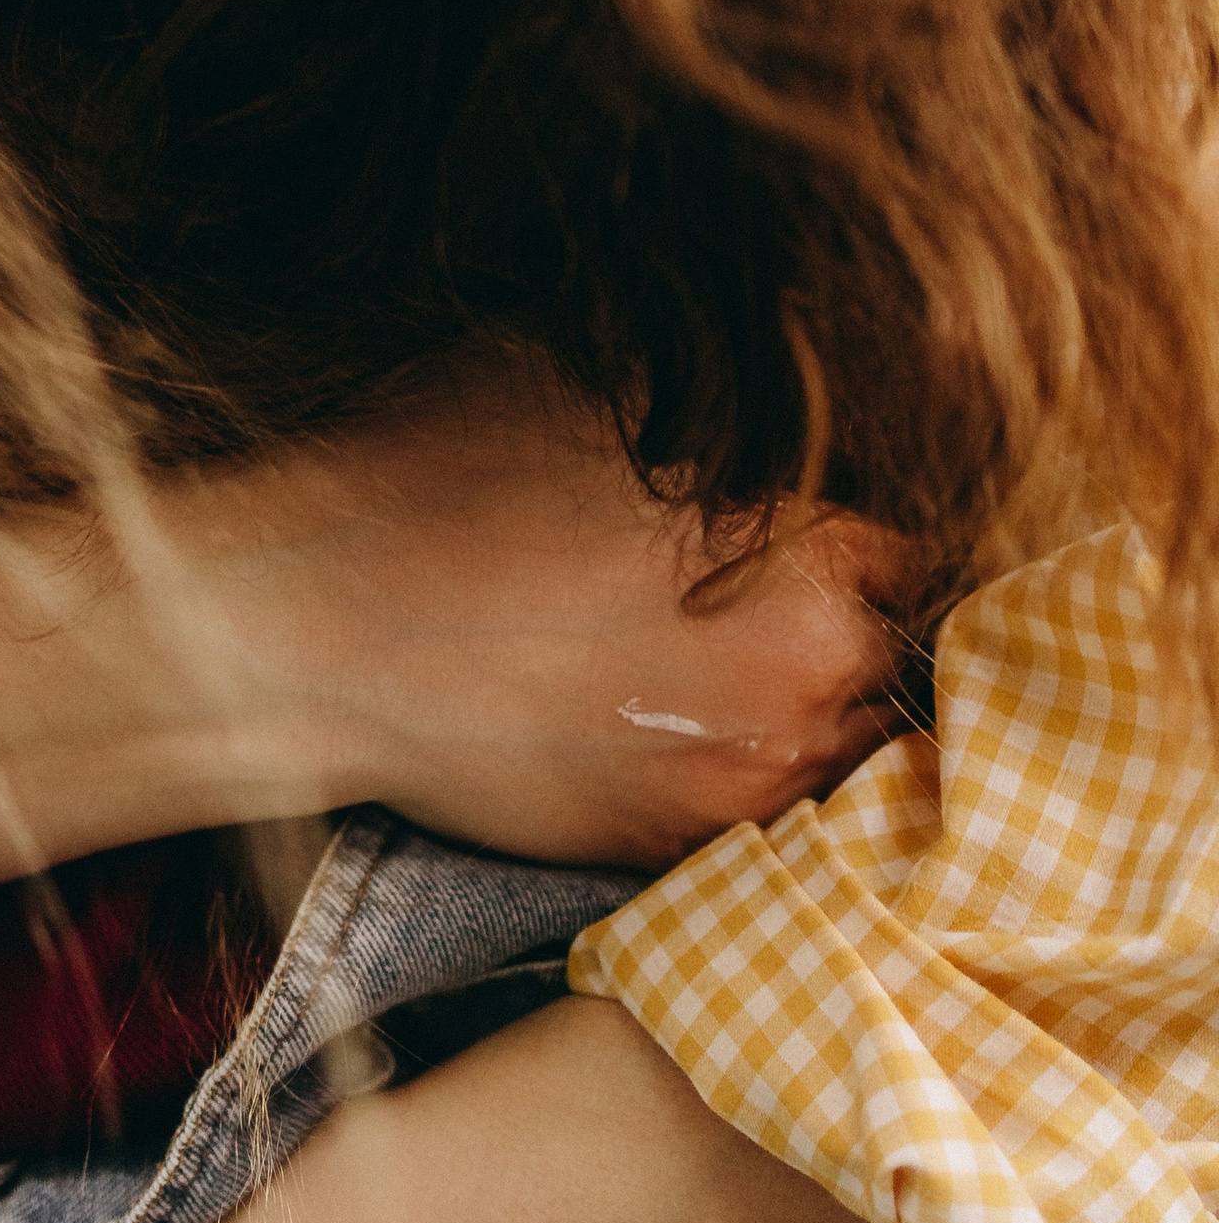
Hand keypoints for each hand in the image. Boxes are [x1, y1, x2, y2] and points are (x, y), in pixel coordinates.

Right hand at [214, 362, 919, 867]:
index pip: (906, 553)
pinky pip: (762, 815)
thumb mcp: (585, 384)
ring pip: (840, 749)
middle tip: (762, 605)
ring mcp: (743, 779)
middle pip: (887, 657)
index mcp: (804, 548)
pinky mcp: (672, 847)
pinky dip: (738, 774)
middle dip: (840, 627)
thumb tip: (764, 375)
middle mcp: (805, 674)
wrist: (317, 635)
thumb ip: (708, 399)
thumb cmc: (438, 484)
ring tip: (724, 675)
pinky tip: (674, 729)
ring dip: (805, 712)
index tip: (804, 536)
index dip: (849, 537)